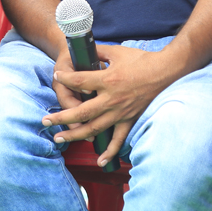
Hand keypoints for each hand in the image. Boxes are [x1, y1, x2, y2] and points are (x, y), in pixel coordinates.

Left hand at [43, 44, 175, 166]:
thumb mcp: (117, 52)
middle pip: (80, 112)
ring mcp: (120, 112)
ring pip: (93, 129)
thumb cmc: (142, 60)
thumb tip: (84, 49)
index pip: (79, 81)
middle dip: (61, 117)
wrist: (166, 71)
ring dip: (75, 135)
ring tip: (59, 138)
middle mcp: (111, 99)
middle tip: (45, 121)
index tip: (57, 76)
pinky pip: (118, 140)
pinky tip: (100, 161)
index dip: (65, 78)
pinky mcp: (129, 120)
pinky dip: (109, 152)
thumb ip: (98, 52)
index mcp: (107, 80)